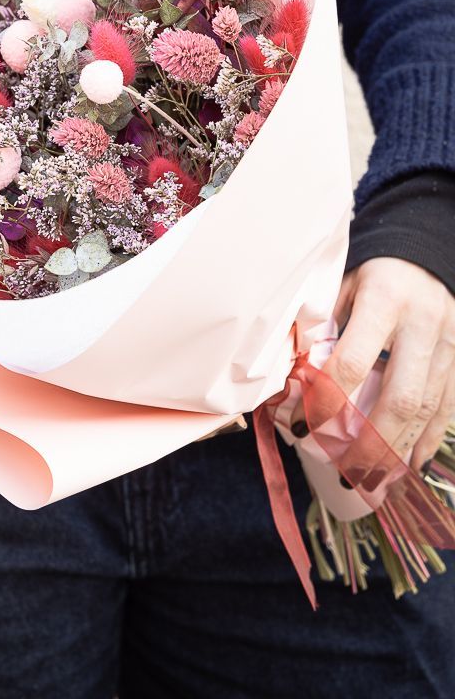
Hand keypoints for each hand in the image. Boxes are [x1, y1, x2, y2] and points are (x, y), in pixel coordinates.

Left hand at [290, 258, 454, 486]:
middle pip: (399, 397)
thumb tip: (291, 371)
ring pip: (427, 409)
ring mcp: (449, 343)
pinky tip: (409, 463)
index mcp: (384, 300)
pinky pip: (448, 407)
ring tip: (371, 480)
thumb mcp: (343, 280)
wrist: (428, 248)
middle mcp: (422, 324)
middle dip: (371, 443)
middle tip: (345, 473)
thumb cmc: (375, 270)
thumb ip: (321, 321)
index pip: (353, 361)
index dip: (326, 400)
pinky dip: (428, 439)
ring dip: (398, 451)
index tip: (301, 427)